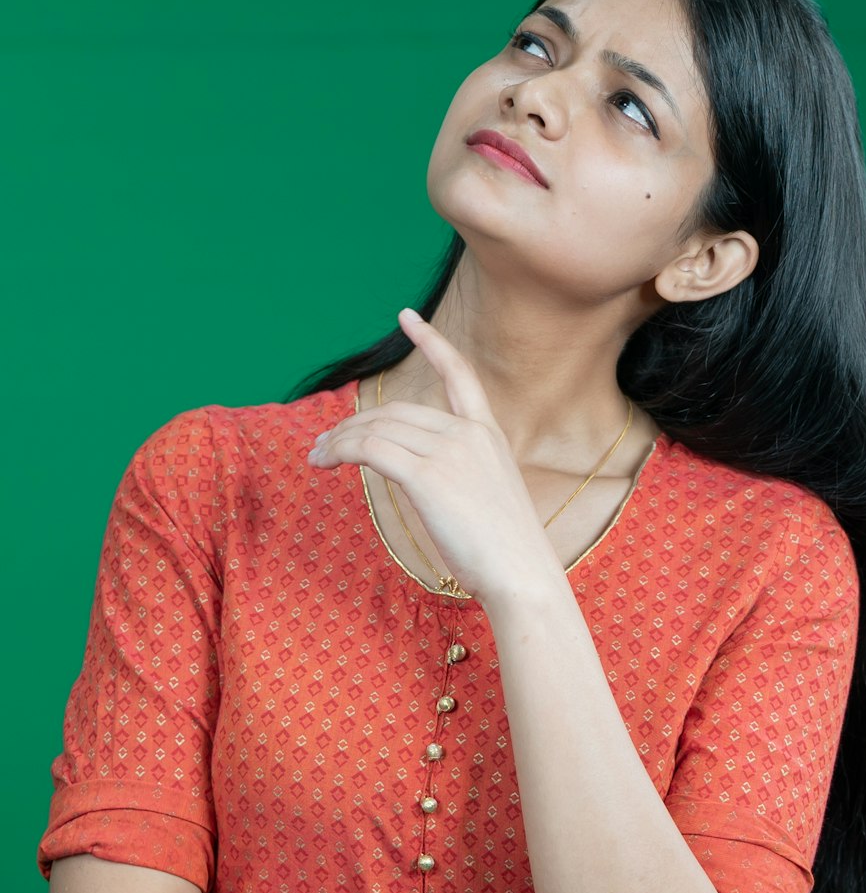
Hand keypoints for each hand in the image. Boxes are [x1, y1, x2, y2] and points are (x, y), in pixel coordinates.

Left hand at [307, 309, 563, 603]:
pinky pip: (372, 450)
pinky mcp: (428, 477)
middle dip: (354, 423)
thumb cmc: (506, 552)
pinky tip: (327, 461)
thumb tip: (419, 477)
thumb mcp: (488, 497)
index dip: (431, 341)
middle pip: (396, 411)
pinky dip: (342, 451)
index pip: (459, 374)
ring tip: (316, 456)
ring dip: (339, 440)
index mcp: (488, 434)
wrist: (523, 576)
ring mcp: (450, 453)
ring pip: (377, 429)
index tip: (406, 316)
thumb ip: (459, 475)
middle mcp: (468, 434)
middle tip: (323, 441)